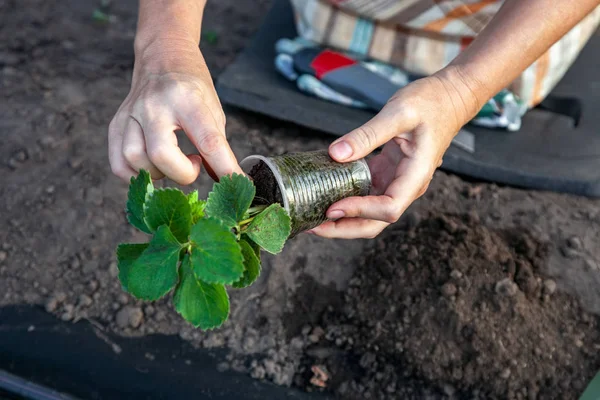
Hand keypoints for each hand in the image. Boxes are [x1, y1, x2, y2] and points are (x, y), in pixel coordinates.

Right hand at [108, 41, 240, 183]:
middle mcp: (154, 105)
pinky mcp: (116, 123)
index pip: (208, 141)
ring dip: (159, 173)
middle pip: (161, 155)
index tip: (238, 183)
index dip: (225, 168)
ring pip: (134, 160)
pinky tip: (154, 166)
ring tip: (173, 162)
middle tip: (195, 163)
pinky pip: (119, 163)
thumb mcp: (213, 109)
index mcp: (187, 98)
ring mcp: (131, 113)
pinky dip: (137, 175)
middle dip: (183, 173)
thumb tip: (226, 182)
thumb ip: (217, 147)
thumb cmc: (192, 86)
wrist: (162, 55)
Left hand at [310, 66, 483, 238]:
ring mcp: (396, 183)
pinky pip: (364, 195)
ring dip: (342, 219)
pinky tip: (323, 193)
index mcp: (415, 176)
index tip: (332, 207)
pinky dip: (345, 198)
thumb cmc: (430, 102)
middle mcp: (406, 187)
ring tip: (312, 216)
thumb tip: (336, 154)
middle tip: (312, 225)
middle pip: (376, 222)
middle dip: (344, 228)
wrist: (449, 98)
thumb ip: (368, 134)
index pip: (389, 208)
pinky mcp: (386, 175)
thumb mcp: (398, 112)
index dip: (359, 211)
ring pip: (368, 213)